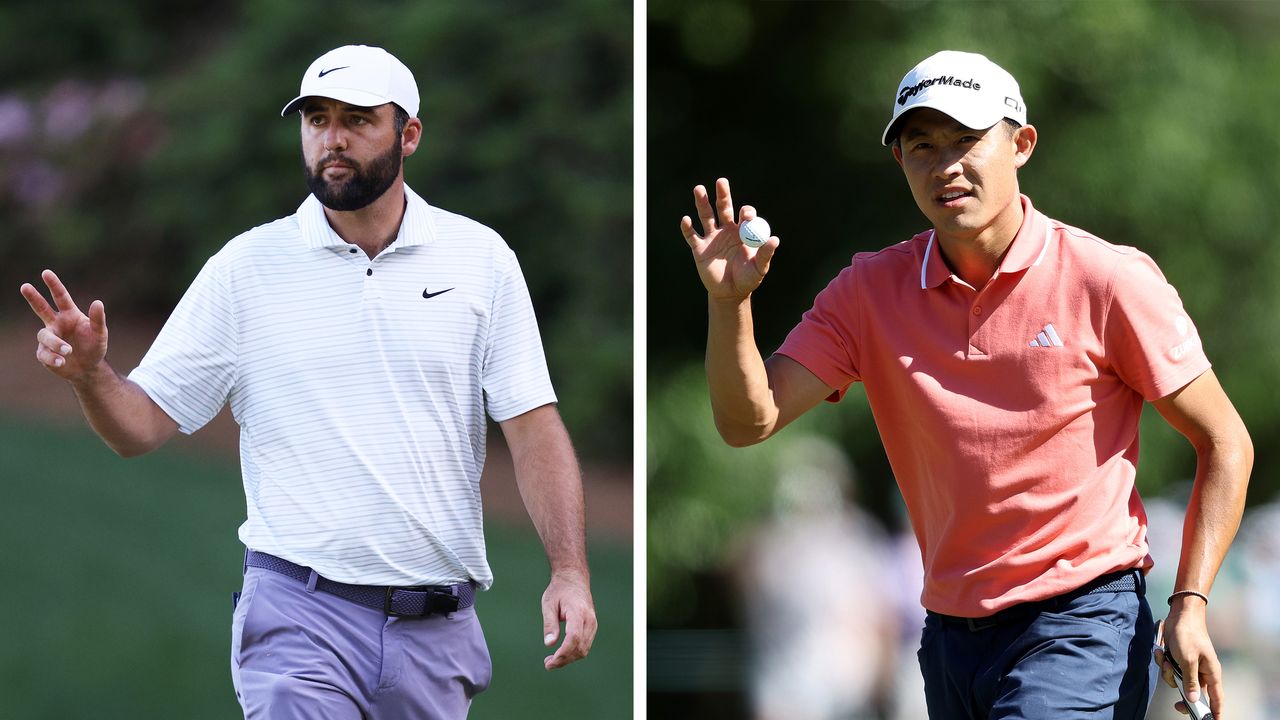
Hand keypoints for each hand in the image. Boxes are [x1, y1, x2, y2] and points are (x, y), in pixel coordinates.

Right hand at [19, 270, 108, 382]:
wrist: (88, 367)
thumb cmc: (94, 346)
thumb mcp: (100, 334)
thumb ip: (98, 319)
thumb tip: (98, 302)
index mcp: (70, 315)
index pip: (61, 297)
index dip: (54, 285)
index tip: (46, 272)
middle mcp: (56, 323)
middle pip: (41, 308)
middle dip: (33, 297)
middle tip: (25, 286)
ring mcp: (49, 338)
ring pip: (44, 336)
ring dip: (56, 343)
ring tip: (68, 350)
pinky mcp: (44, 353)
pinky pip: (44, 353)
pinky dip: (53, 357)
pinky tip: (62, 362)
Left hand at [540, 570, 595, 669]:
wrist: (574, 579)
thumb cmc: (559, 590)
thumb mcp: (549, 604)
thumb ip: (550, 624)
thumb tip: (549, 644)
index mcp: (578, 612)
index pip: (574, 638)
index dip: (563, 652)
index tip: (550, 661)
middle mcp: (589, 620)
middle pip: (580, 647)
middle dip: (564, 660)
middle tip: (547, 664)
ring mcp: (593, 624)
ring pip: (584, 649)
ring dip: (568, 658)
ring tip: (551, 661)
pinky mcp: (592, 627)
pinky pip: (585, 645)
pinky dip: (573, 653)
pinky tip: (560, 654)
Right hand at [680, 177, 779, 301]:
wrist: (730, 293)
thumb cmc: (748, 279)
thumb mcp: (759, 268)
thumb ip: (765, 254)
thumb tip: (774, 239)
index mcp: (743, 231)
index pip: (744, 214)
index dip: (745, 213)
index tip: (745, 217)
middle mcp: (726, 230)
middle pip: (723, 207)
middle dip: (722, 194)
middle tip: (721, 181)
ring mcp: (712, 238)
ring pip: (706, 216)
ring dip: (702, 203)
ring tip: (699, 188)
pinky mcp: (699, 249)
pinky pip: (692, 236)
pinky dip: (688, 228)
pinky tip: (686, 220)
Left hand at [1155, 604, 1222, 716]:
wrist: (1180, 614)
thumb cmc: (1188, 634)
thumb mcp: (1188, 659)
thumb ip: (1190, 681)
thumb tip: (1194, 700)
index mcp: (1211, 673)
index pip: (1217, 698)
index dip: (1216, 712)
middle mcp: (1202, 671)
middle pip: (1193, 693)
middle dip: (1182, 693)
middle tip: (1176, 706)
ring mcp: (1189, 665)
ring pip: (1177, 680)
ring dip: (1168, 672)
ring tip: (1166, 659)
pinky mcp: (1178, 659)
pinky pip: (1169, 668)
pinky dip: (1163, 661)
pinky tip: (1161, 651)